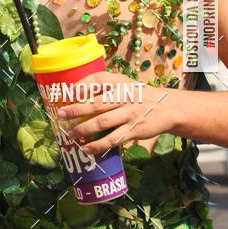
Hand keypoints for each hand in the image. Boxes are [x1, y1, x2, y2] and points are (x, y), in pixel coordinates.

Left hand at [56, 71, 175, 154]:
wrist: (167, 107)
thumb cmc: (139, 95)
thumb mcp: (125, 84)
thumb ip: (106, 87)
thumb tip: (77, 93)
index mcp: (120, 82)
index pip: (98, 79)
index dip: (82, 84)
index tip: (68, 92)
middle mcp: (124, 97)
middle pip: (96, 103)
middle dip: (76, 109)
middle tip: (60, 114)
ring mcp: (129, 114)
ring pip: (102, 123)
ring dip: (83, 129)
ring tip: (70, 134)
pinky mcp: (134, 130)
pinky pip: (112, 139)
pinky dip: (98, 145)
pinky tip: (87, 149)